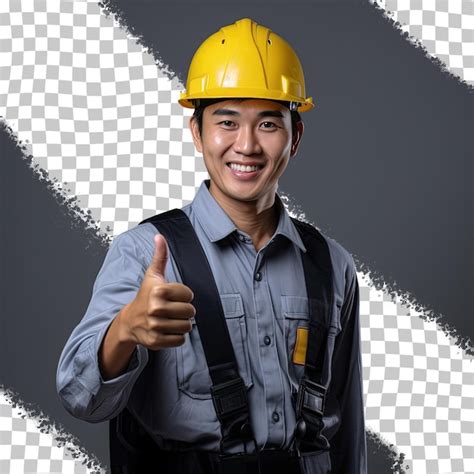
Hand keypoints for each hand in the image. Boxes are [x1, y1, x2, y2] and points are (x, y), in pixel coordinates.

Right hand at [120, 233, 195, 349]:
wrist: (130, 321)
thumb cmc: (146, 295)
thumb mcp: (153, 275)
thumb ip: (160, 256)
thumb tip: (159, 236)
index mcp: (158, 291)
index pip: (189, 295)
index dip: (184, 295)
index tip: (172, 296)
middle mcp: (155, 309)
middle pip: (190, 312)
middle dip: (185, 310)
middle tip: (172, 309)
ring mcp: (155, 326)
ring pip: (187, 326)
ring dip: (182, 323)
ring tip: (171, 319)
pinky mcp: (156, 341)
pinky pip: (180, 340)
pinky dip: (177, 336)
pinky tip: (167, 329)